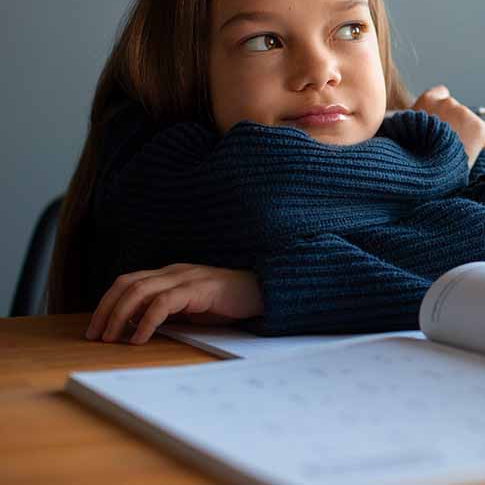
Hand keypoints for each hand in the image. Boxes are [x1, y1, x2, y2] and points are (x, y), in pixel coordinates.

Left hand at [85, 264, 263, 344]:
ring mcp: (187, 277)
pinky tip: (140, 338)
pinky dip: (146, 320)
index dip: (107, 303)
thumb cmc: (230, 303)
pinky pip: (164, 302)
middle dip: (106, 309)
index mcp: (170, 275)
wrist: (265, 292)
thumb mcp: (192, 310)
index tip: (96, 328)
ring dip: (119, 315)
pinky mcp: (200, 289)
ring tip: (111, 338)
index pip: (128, 282)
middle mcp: (174, 271)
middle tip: (95, 335)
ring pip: (140, 290)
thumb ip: (168, 313)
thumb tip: (136, 329)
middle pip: (127, 283)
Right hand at [412, 85, 484, 169]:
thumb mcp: (407, 133)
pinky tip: (470, 155)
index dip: (443, 108)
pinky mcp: (479, 128)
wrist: (425, 171)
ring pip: (471, 122)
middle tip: (448, 143)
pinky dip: (482, 143)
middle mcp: (447, 103)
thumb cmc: (412, 156)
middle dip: (455, 123)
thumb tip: (425, 127)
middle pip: (457, 110)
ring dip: (466, 133)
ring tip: (456, 152)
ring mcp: (464, 114)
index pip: (441, 93)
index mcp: (426, 101)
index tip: (442, 122)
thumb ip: (418, 123)